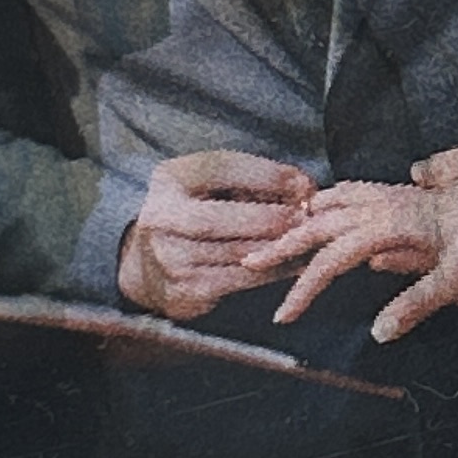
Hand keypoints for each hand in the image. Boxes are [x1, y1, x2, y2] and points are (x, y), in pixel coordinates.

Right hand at [118, 150, 312, 319]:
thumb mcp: (210, 186)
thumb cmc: (196, 215)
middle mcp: (161, 217)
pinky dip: (274, 271)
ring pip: (237, 251)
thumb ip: (249, 181)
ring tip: (306, 238)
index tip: (302, 181)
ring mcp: (170, 256)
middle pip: (221, 217)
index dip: (266, 174)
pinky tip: (295, 263)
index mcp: (169, 179)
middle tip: (305, 216)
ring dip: (278, 245)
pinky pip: (242, 279)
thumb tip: (303, 186)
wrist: (151, 266)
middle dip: (271, 216)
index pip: (220, 168)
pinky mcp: (187, 288)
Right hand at [240, 140, 457, 339]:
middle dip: (283, 244)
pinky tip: (324, 210)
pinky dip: (329, 201)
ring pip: (334, 201)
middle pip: (321, 222)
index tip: (286, 314)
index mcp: (394, 224)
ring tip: (276, 238)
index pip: (334, 256)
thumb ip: (418, 302)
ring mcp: (396, 194)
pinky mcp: (407, 193)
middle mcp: (388, 203)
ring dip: (302, 220)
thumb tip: (380, 332)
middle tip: (251, 265)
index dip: (306, 286)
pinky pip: (354, 191)